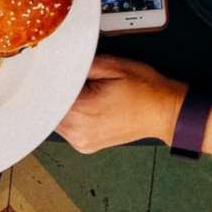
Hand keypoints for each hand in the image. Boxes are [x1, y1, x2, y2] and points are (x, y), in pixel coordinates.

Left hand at [55, 54, 184, 152]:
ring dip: (61, 107)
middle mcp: (77, 131)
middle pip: (47, 110)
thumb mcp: (112, 65)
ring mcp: (80, 142)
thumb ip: (80, 65)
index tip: (45, 75)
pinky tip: (83, 107)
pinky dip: (69, 117)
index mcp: (81, 111)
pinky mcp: (85, 146)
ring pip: (54, 121)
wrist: (165, 111)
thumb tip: (59, 66)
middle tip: (66, 81)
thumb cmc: (144, 90)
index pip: (46, 98)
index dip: (46, 84)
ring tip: (80, 94)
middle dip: (54, 95)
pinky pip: (66, 129)